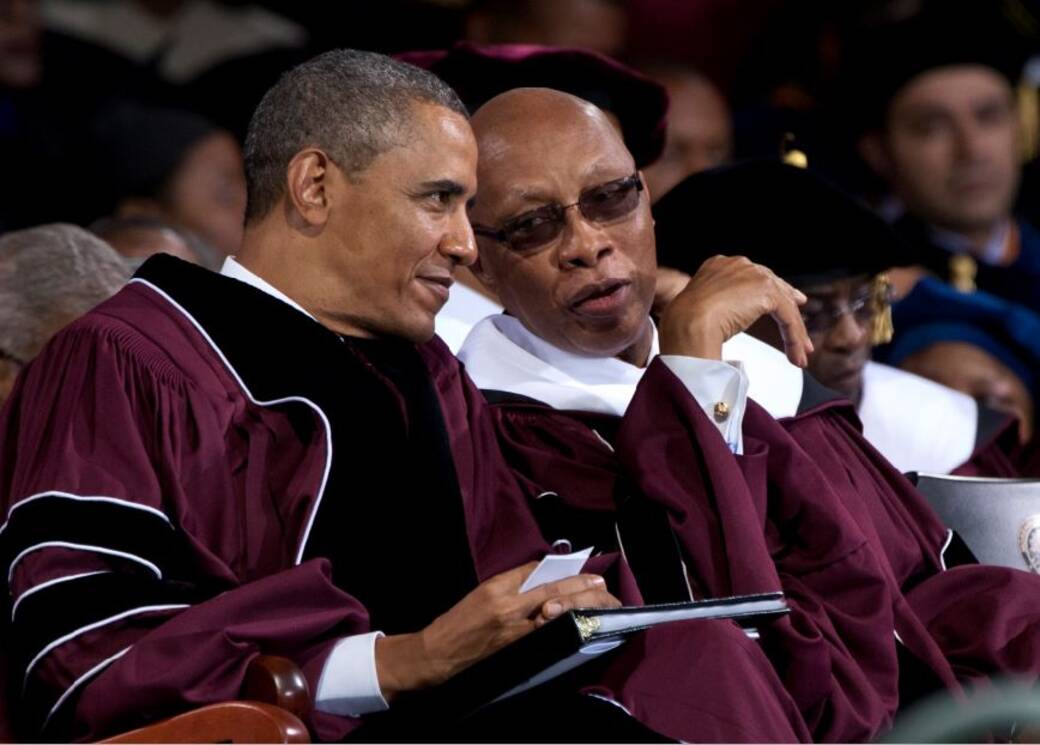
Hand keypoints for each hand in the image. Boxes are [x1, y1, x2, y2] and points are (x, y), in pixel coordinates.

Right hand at [374, 562, 619, 699]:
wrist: (438, 653)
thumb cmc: (458, 621)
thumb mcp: (481, 593)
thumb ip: (510, 585)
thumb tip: (539, 578)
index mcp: (496, 586)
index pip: (534, 571)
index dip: (559, 568)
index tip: (579, 566)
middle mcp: (507, 604)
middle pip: (551, 589)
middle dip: (578, 585)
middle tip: (599, 582)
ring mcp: (514, 628)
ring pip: (554, 611)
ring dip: (579, 604)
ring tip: (597, 599)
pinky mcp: (516, 647)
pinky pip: (546, 633)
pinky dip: (564, 624)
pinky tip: (579, 620)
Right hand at [658, 255, 812, 366]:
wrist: (687, 322)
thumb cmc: (684, 323)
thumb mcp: (702, 308)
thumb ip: (718, 306)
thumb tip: (726, 320)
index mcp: (720, 265)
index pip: (754, 277)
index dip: (771, 290)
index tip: (785, 300)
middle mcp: (738, 265)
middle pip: (773, 286)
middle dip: (789, 306)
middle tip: (800, 324)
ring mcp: (753, 275)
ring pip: (782, 304)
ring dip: (794, 332)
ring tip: (801, 354)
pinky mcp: (766, 292)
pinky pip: (787, 316)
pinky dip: (794, 336)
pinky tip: (797, 354)